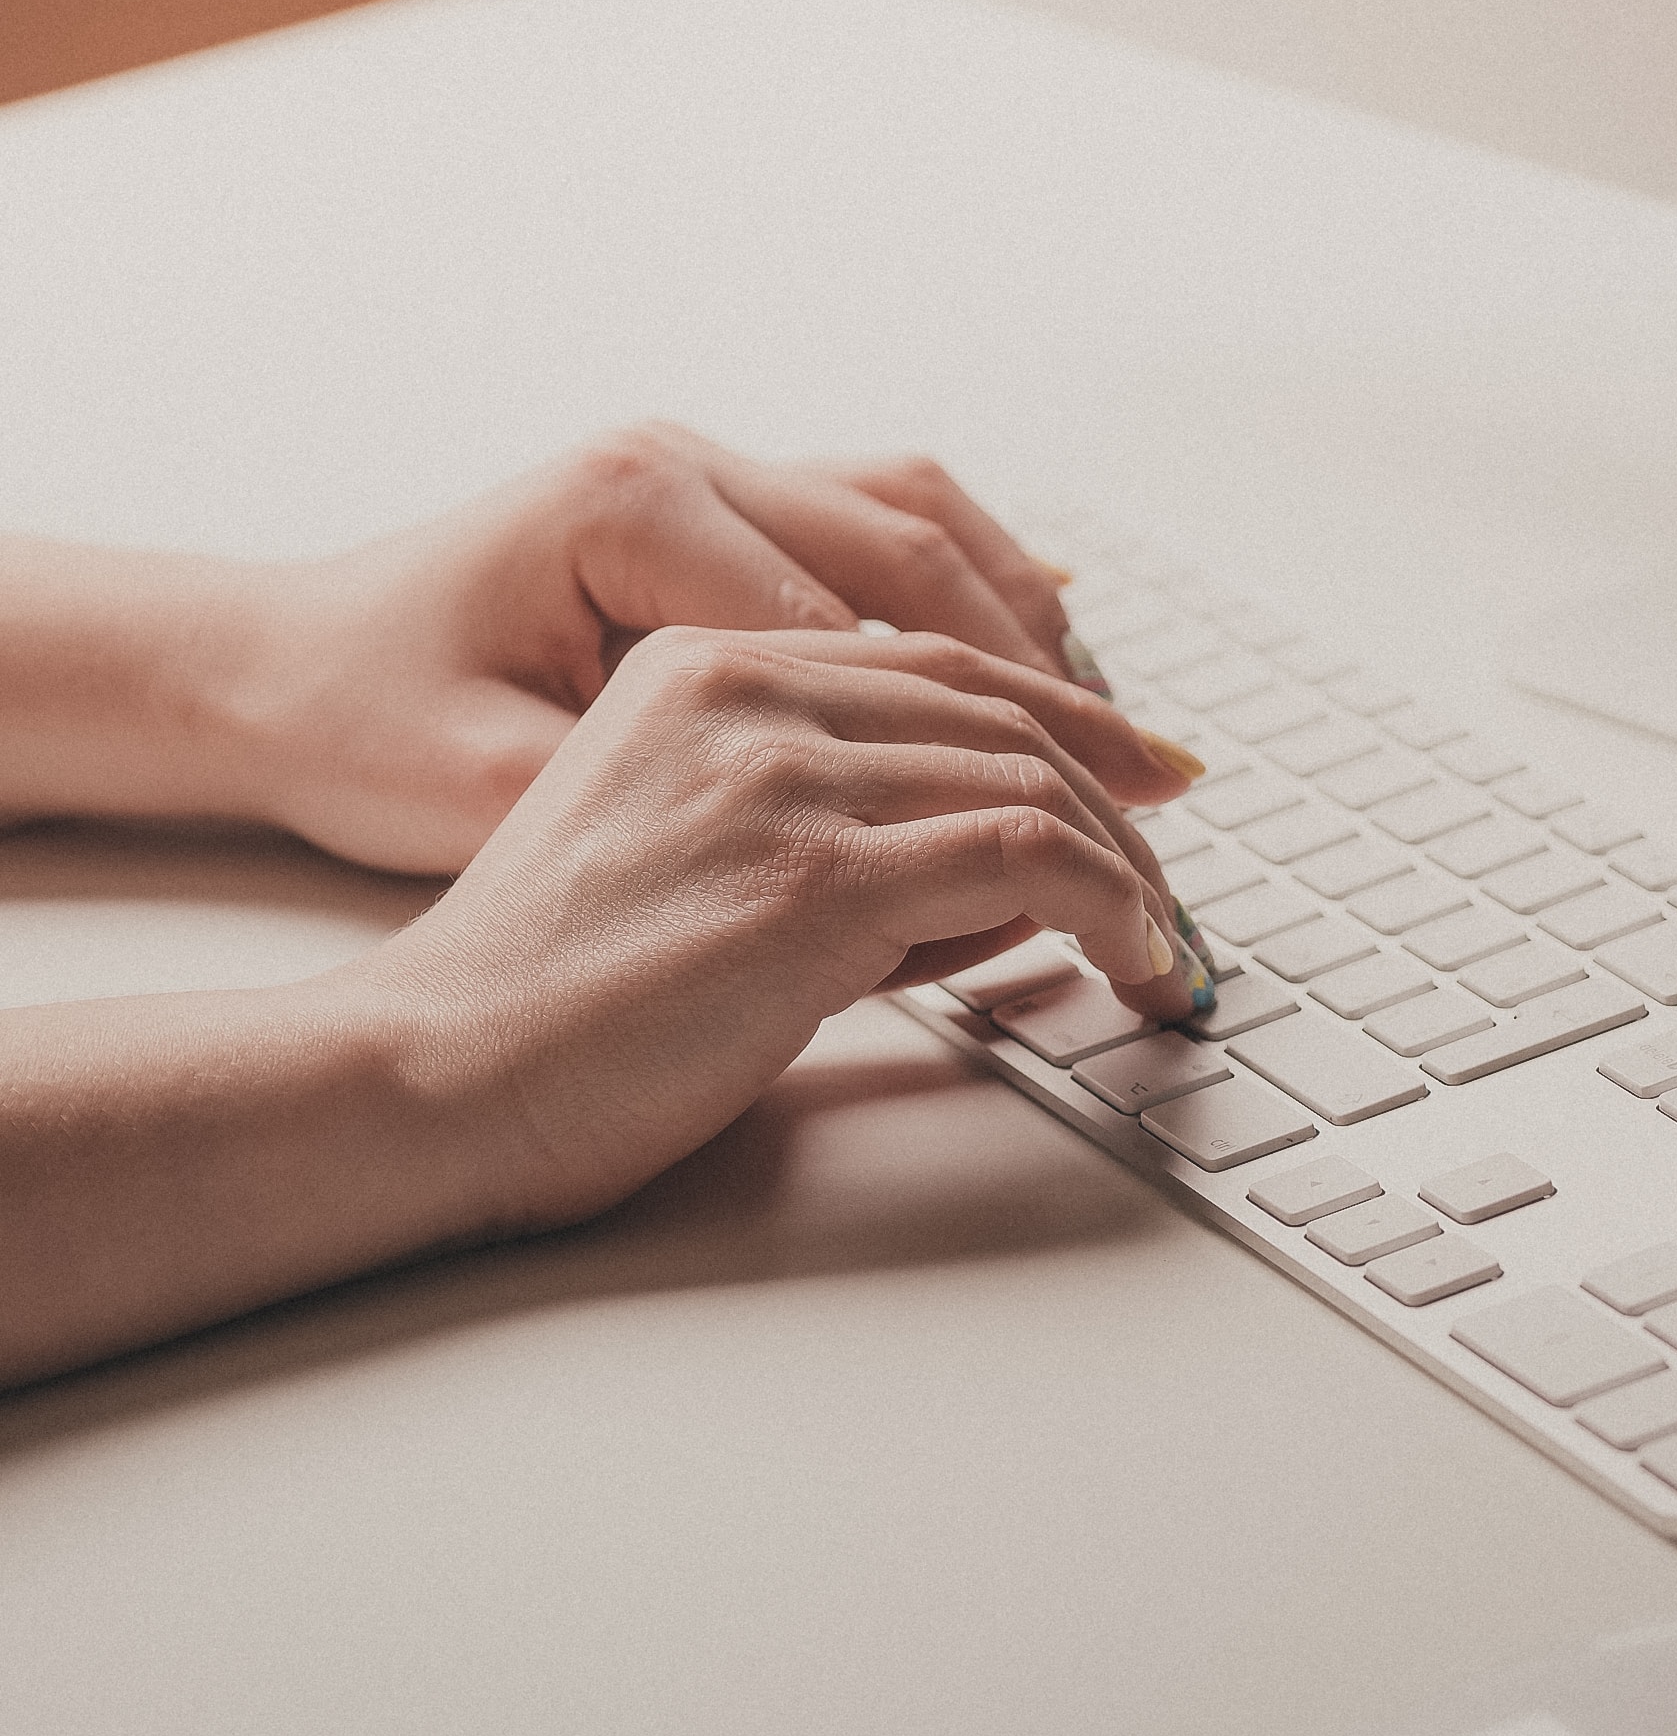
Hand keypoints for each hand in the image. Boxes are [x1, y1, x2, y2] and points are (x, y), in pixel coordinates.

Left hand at [217, 424, 1175, 875]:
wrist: (270, 661)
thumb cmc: (364, 725)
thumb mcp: (498, 790)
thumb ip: (683, 810)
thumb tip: (846, 866)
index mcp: (632, 509)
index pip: (859, 628)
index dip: (981, 738)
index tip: (1070, 829)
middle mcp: (683, 460)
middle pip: (924, 554)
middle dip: (1054, 677)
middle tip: (1156, 779)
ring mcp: (707, 465)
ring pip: (926, 516)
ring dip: (1036, 620)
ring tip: (1121, 726)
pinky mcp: (719, 496)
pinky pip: (889, 515)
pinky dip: (981, 578)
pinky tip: (1051, 644)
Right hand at [342, 625, 1207, 1236]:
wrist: (441, 1070)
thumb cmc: (560, 1000)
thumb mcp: (703, 859)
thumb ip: (845, 834)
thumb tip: (1018, 873)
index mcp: (703, 667)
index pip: (939, 665)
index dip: (1067, 715)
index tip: (1147, 772)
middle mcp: (745, 693)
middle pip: (1000, 712)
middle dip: (1118, 795)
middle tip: (1176, 876)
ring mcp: (781, 777)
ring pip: (1030, 779)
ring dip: (1127, 868)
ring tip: (1162, 944)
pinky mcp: (814, 875)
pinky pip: (1025, 857)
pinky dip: (1109, 905)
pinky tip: (1132, 958)